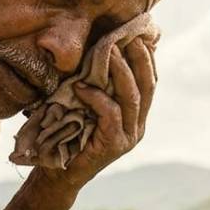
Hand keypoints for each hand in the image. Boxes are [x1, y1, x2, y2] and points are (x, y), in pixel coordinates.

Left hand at [37, 37, 155, 190]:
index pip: (149, 82)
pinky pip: (110, 113)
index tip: (139, 34)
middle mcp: (137, 126)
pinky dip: (96, 97)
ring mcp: (129, 137)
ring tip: (110, 50)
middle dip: (140, 58)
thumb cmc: (69, 135)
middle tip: (129, 35)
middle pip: (147, 86)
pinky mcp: (115, 145)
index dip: (147, 58)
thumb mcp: (87, 106)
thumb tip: (97, 53)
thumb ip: (98, 87)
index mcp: (135, 116)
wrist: (59, 174)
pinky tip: (81, 87)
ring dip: (121, 71)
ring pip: (132, 97)